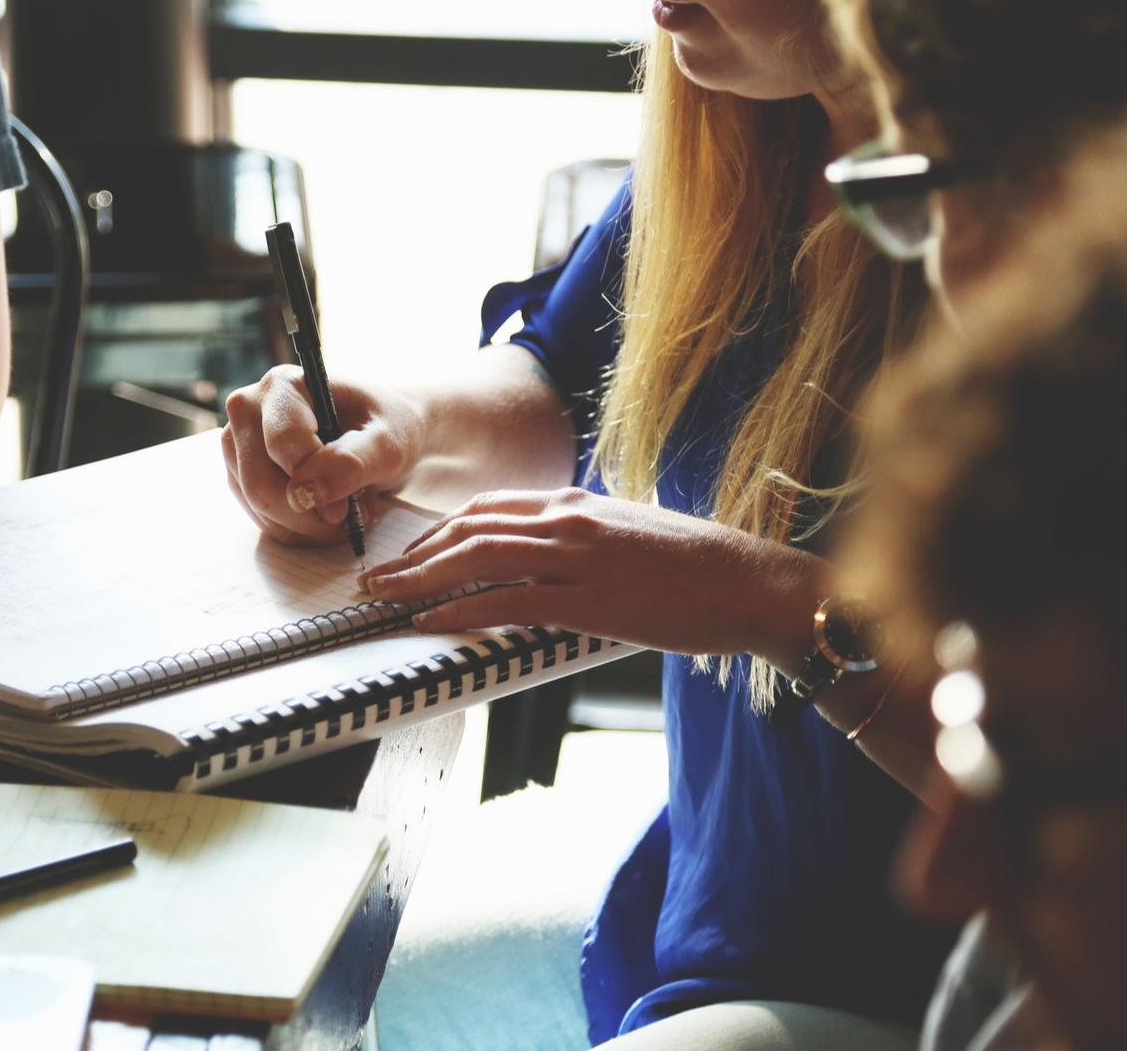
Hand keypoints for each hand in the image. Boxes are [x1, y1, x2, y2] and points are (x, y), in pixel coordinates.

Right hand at [221, 365, 423, 545]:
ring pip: (258, 507)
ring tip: (345, 512)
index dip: (317, 482)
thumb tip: (304, 494)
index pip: (282, 444)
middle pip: (261, 483)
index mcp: (283, 385)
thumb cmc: (388, 427)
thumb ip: (350, 463)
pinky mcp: (242, 474)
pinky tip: (326, 516)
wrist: (382, 433)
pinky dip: (298, 529)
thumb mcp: (387, 443)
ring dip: (306, 525)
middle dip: (309, 514)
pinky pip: (262, 519)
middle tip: (350, 516)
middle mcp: (250, 409)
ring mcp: (239, 444)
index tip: (349, 506)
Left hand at [357, 488, 824, 664]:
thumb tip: (548, 561)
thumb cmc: (697, 568)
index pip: (487, 509)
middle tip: (376, 578)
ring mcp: (576, 556)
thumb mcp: (629, 535)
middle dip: (414, 555)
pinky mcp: (589, 597)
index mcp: (576, 503)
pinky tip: (430, 623)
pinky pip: (507, 601)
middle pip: (469, 529)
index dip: (439, 532)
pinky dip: (460, 611)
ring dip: (420, 580)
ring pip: (477, 559)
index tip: (410, 554)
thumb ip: (582, 541)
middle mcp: (568, 519)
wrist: (750, 581)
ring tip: (385, 598)